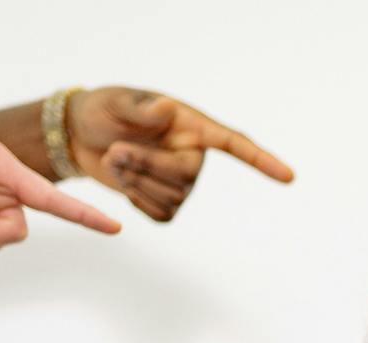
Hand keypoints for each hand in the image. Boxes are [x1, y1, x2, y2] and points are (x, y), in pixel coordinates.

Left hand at [67, 87, 293, 222]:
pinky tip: (127, 184)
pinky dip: (139, 203)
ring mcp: (181, 181)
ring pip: (172, 198)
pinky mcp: (164, 201)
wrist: (78, 135)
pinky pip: (162, 216)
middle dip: (147, 167)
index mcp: (191, 126)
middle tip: (115, 151)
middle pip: (187, 177)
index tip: (289, 177)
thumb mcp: (116, 102)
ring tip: (114, 160)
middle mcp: (193, 154)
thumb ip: (142, 108)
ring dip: (136, 183)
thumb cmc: (102, 110)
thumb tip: (166, 108)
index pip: (234, 144)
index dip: (261, 161)